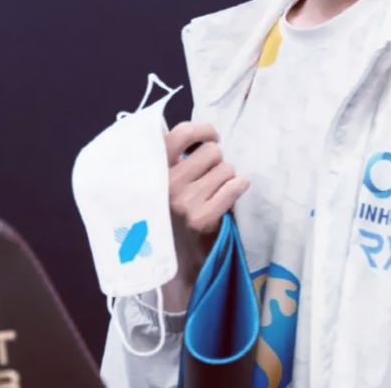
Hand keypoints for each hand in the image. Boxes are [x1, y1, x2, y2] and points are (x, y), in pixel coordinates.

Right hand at [160, 122, 249, 309]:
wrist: (173, 259)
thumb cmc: (170, 213)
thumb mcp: (158, 182)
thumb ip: (169, 157)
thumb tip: (196, 132)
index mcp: (152, 170)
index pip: (182, 133)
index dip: (204, 131)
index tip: (211, 137)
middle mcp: (165, 183)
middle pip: (212, 151)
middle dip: (216, 161)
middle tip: (209, 177)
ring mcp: (183, 202)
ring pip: (226, 168)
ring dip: (226, 177)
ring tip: (213, 192)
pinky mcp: (202, 218)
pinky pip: (236, 185)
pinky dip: (239, 187)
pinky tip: (229, 196)